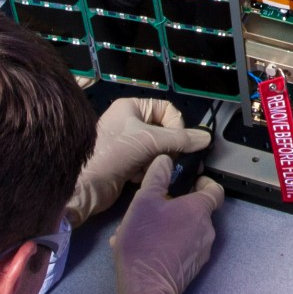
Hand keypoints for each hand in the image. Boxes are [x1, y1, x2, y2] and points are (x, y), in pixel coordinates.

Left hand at [68, 96, 212, 224]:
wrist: (86, 186)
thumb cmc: (114, 154)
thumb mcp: (149, 141)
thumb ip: (181, 139)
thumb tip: (207, 137)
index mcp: (131, 107)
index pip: (167, 109)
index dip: (177, 126)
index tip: (179, 143)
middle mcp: (129, 122)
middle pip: (164, 131)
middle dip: (168, 147)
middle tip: (170, 159)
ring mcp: (127, 143)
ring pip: (157, 149)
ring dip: (157, 160)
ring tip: (151, 169)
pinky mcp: (125, 163)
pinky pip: (147, 162)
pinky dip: (147, 170)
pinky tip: (138, 177)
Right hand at [112, 155, 224, 293]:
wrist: (145, 287)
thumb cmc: (145, 241)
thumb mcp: (143, 201)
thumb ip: (157, 176)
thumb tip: (165, 160)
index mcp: (200, 210)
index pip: (214, 189)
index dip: (202, 182)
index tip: (187, 182)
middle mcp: (207, 230)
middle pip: (198, 209)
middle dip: (177, 205)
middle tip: (154, 206)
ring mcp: (202, 251)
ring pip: (188, 229)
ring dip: (170, 225)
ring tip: (144, 229)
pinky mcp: (193, 268)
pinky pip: (184, 247)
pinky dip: (169, 243)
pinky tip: (147, 247)